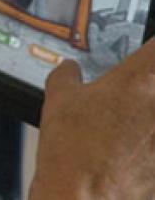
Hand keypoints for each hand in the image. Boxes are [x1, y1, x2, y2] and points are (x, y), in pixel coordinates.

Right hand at [29, 39, 154, 199]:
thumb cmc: (74, 154)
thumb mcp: (58, 100)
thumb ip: (67, 75)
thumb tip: (69, 70)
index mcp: (141, 80)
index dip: (151, 49)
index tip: (145, 54)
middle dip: (149, 88)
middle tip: (134, 96)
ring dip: (149, 118)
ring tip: (132, 128)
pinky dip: (150, 146)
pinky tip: (137, 151)